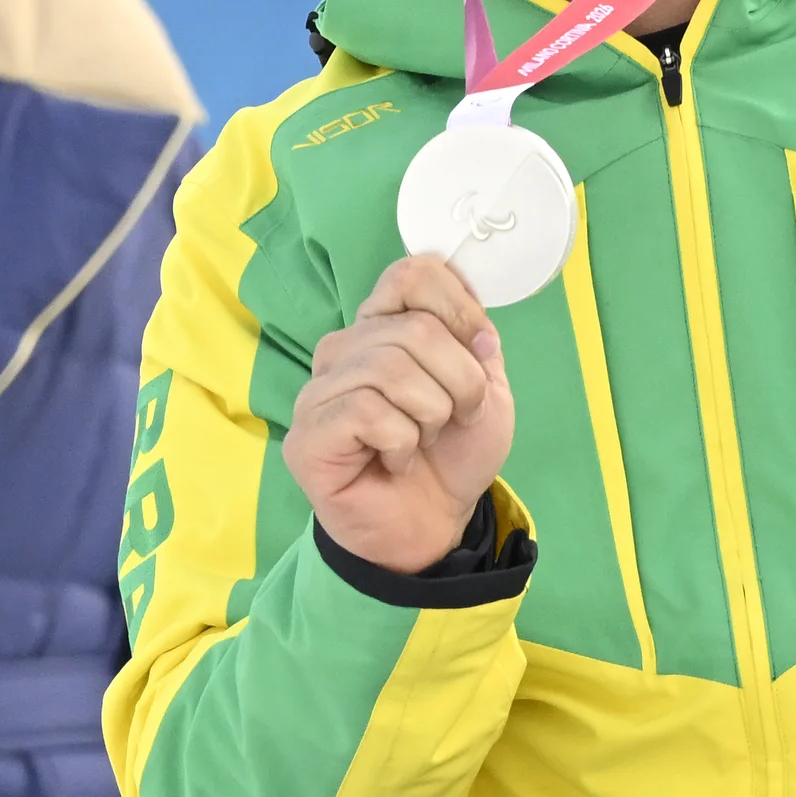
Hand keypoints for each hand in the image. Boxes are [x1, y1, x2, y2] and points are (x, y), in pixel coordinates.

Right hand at [285, 255, 514, 572]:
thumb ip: (478, 344)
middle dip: (460, 380)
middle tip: (457, 418)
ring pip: (390, 368)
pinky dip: (401, 441)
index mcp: (385, 325)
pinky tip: (395, 460)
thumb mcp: (487, 390)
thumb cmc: (452, 453)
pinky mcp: (308, 434)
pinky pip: (366, 411)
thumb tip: (474, 325)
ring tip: (422, 441)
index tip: (482, 351)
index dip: (459, 309)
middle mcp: (345, 347)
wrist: (433, 523)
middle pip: (414, 327)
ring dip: (431, 414)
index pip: (413, 273)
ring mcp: (320, 389)